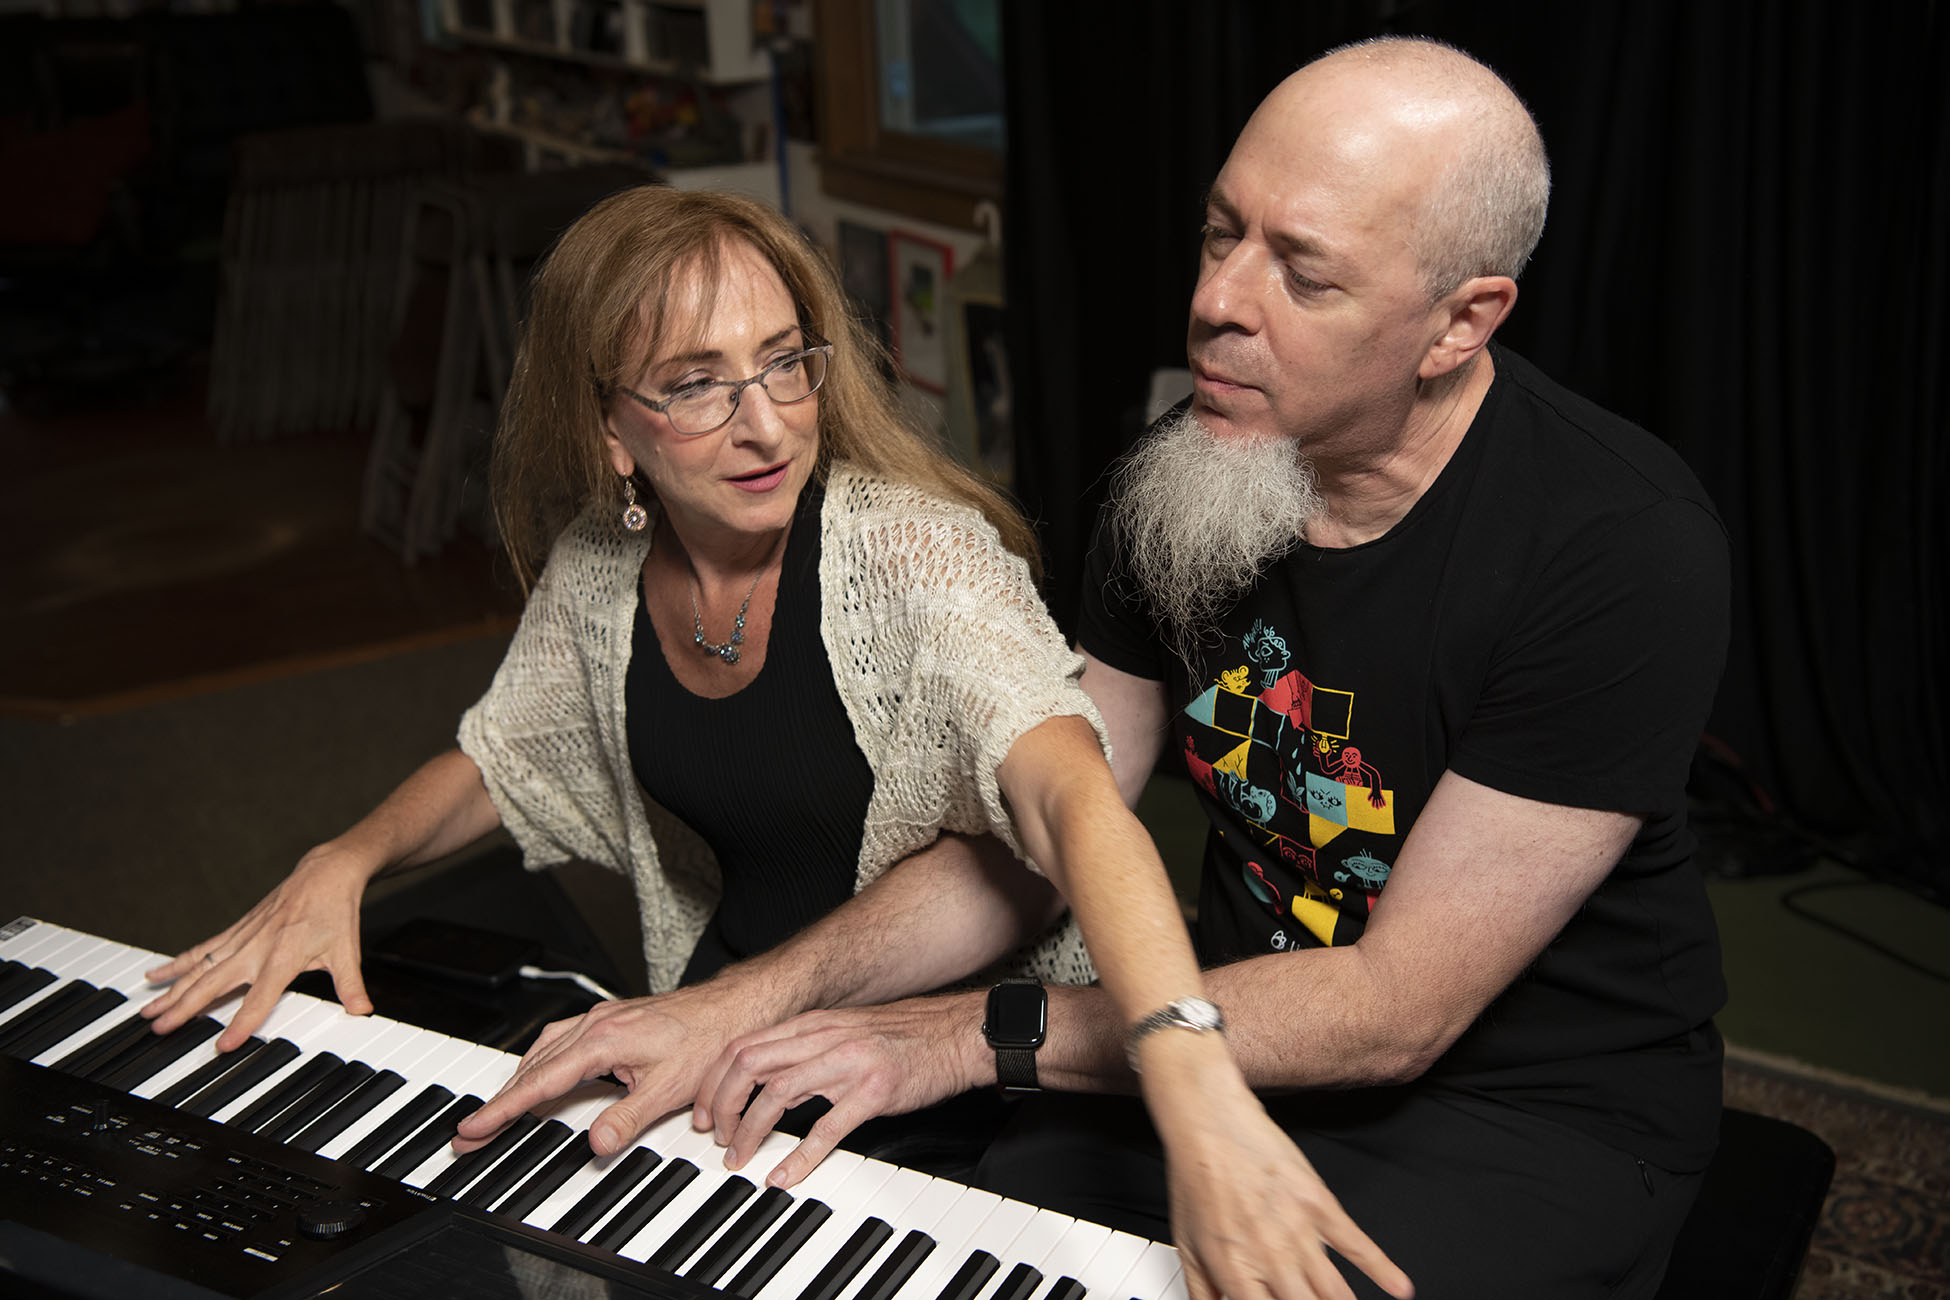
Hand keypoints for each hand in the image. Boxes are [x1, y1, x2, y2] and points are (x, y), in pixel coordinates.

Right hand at [141, 845, 374, 1051]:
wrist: (326, 873)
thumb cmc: (336, 912)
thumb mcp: (348, 951)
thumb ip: (350, 985)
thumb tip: (363, 1011)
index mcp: (284, 955)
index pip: (260, 998)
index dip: (242, 1023)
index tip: (223, 1046)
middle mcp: (256, 947)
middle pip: (215, 983)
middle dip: (185, 1008)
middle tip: (160, 1030)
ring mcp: (242, 937)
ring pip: (200, 968)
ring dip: (172, 990)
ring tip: (148, 1011)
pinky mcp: (236, 930)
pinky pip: (202, 950)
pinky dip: (177, 964)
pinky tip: (156, 976)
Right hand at [454, 972, 794, 1157]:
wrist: (733, 1008)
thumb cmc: (708, 1039)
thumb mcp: (669, 1087)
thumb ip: (628, 1118)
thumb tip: (596, 1144)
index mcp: (601, 1040)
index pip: (539, 1081)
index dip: (503, 1108)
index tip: (474, 1128)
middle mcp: (594, 1024)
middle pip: (530, 1066)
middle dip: (498, 1101)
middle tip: (471, 1132)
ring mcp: (600, 1018)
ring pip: (541, 1050)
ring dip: (516, 1081)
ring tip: (496, 1113)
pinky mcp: (609, 1019)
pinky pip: (559, 1040)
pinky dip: (540, 1063)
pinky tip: (539, 1078)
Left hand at [696, 994, 981, 1188]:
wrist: (956, 1033)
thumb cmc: (905, 1037)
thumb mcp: (845, 1034)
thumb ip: (806, 1053)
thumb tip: (769, 1085)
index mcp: (813, 1025)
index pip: (743, 1046)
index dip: (713, 1081)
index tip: (704, 1112)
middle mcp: (824, 1038)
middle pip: (748, 1065)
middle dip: (720, 1105)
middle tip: (716, 1138)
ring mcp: (848, 1063)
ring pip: (776, 1094)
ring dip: (749, 1130)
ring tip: (740, 1158)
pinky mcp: (873, 1091)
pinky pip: (826, 1128)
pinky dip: (798, 1156)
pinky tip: (785, 1176)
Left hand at [1149, 1053, 1412, 1299]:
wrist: (1209, 1125)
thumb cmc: (1197, 1179)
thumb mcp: (1188, 1245)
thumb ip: (1202, 1292)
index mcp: (1236, 1273)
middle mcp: (1271, 1259)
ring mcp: (1299, 1232)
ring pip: (1335, 1291)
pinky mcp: (1319, 1205)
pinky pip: (1357, 1244)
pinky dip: (1382, 1268)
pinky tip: (1399, 1287)